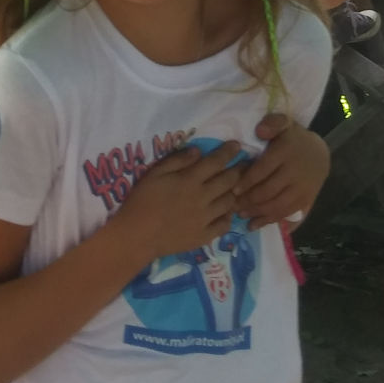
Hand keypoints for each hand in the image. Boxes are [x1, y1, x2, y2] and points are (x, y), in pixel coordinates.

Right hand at [114, 143, 243, 264]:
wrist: (137, 236)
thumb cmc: (142, 201)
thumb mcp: (155, 173)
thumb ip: (177, 161)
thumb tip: (198, 151)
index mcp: (190, 180)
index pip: (215, 162)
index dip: (228, 152)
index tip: (237, 146)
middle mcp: (203, 197)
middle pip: (228, 181)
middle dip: (240, 169)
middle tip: (247, 164)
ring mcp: (205, 218)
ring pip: (229, 202)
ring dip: (236, 192)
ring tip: (239, 187)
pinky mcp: (204, 236)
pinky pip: (224, 225)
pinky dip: (228, 217)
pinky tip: (227, 213)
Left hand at [236, 114, 329, 228]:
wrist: (319, 154)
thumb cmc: (293, 139)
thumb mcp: (284, 123)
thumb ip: (272, 123)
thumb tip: (259, 131)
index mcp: (286, 152)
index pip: (263, 169)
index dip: (246, 181)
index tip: (232, 189)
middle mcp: (295, 172)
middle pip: (267, 191)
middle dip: (247, 200)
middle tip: (231, 205)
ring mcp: (302, 189)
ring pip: (276, 206)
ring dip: (256, 212)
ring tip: (240, 215)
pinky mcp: (306, 201)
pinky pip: (286, 214)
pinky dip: (268, 221)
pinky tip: (253, 225)